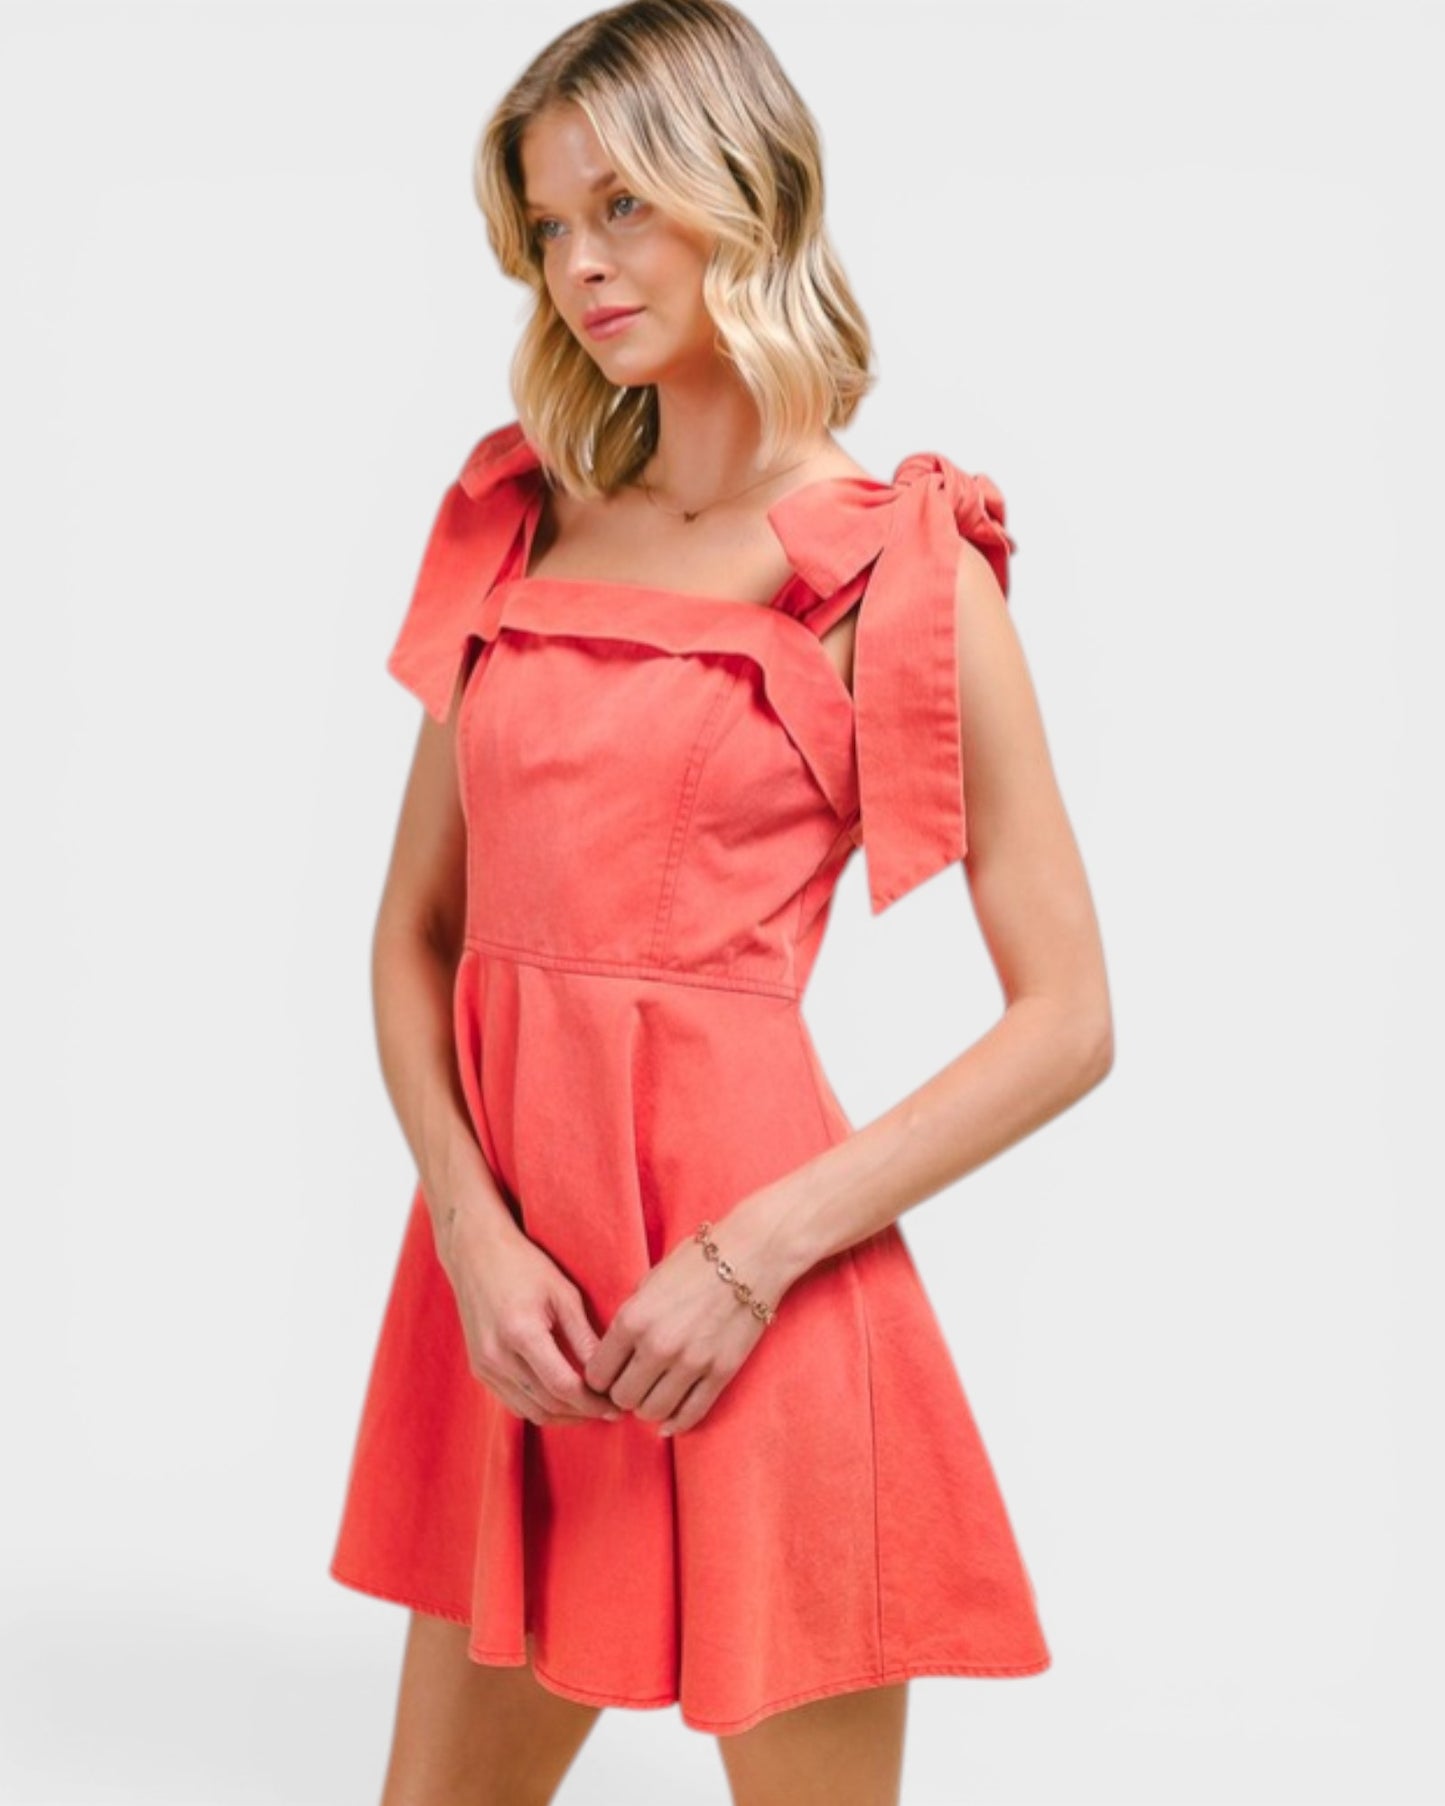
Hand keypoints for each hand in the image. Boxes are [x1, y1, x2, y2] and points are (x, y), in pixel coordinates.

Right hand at [436, 1199, 621, 1428]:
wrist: (475, 1254)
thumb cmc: (524, 1266)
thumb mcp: (563, 1294)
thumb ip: (584, 1336)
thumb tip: (610, 1373)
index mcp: (521, 1333)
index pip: (563, 1386)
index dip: (593, 1402)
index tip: (615, 1405)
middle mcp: (497, 1356)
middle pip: (548, 1404)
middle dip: (582, 1413)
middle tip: (609, 1410)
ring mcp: (484, 1366)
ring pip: (530, 1411)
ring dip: (562, 1416)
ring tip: (590, 1409)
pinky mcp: (479, 1369)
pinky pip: (514, 1402)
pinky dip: (540, 1407)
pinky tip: (562, 1400)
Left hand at [584, 1221, 777, 1436]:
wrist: (753, 1254)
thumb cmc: (698, 1260)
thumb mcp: (650, 1281)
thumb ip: (631, 1316)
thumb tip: (618, 1349)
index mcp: (633, 1319)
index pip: (598, 1373)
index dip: (598, 1379)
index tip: (607, 1377)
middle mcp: (658, 1346)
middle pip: (622, 1398)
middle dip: (622, 1394)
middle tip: (631, 1385)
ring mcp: (691, 1363)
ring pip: (652, 1411)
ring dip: (648, 1407)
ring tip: (652, 1394)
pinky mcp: (721, 1373)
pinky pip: (690, 1415)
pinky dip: (676, 1423)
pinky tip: (669, 1420)